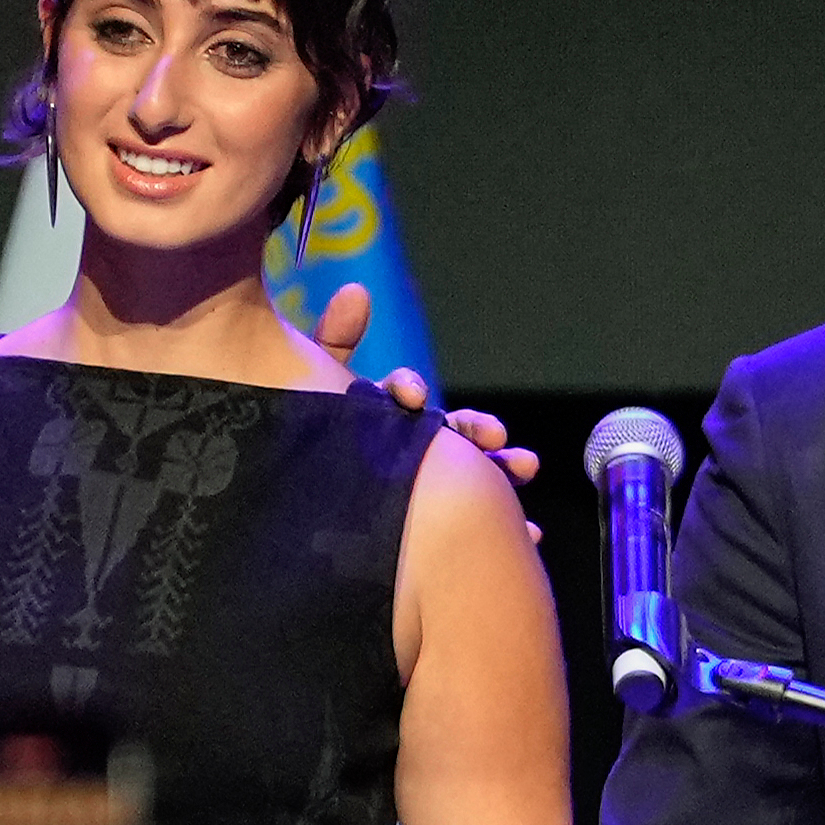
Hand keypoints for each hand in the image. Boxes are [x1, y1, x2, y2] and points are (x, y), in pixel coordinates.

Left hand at [306, 278, 544, 531]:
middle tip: (494, 435)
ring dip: (505, 466)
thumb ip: (332, 344)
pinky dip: (511, 527)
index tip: (412, 397)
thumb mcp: (311, 392)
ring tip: (524, 467)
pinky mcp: (441, 527)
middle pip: (450, 432)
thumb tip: (357, 291)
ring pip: (474, 473)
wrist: (292, 532)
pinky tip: (532, 533)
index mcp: (376, 415)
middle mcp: (405, 448)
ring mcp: (427, 487)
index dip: (409, 392)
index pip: (401, 395)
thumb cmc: (305, 443)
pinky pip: (479, 525)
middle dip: (475, 429)